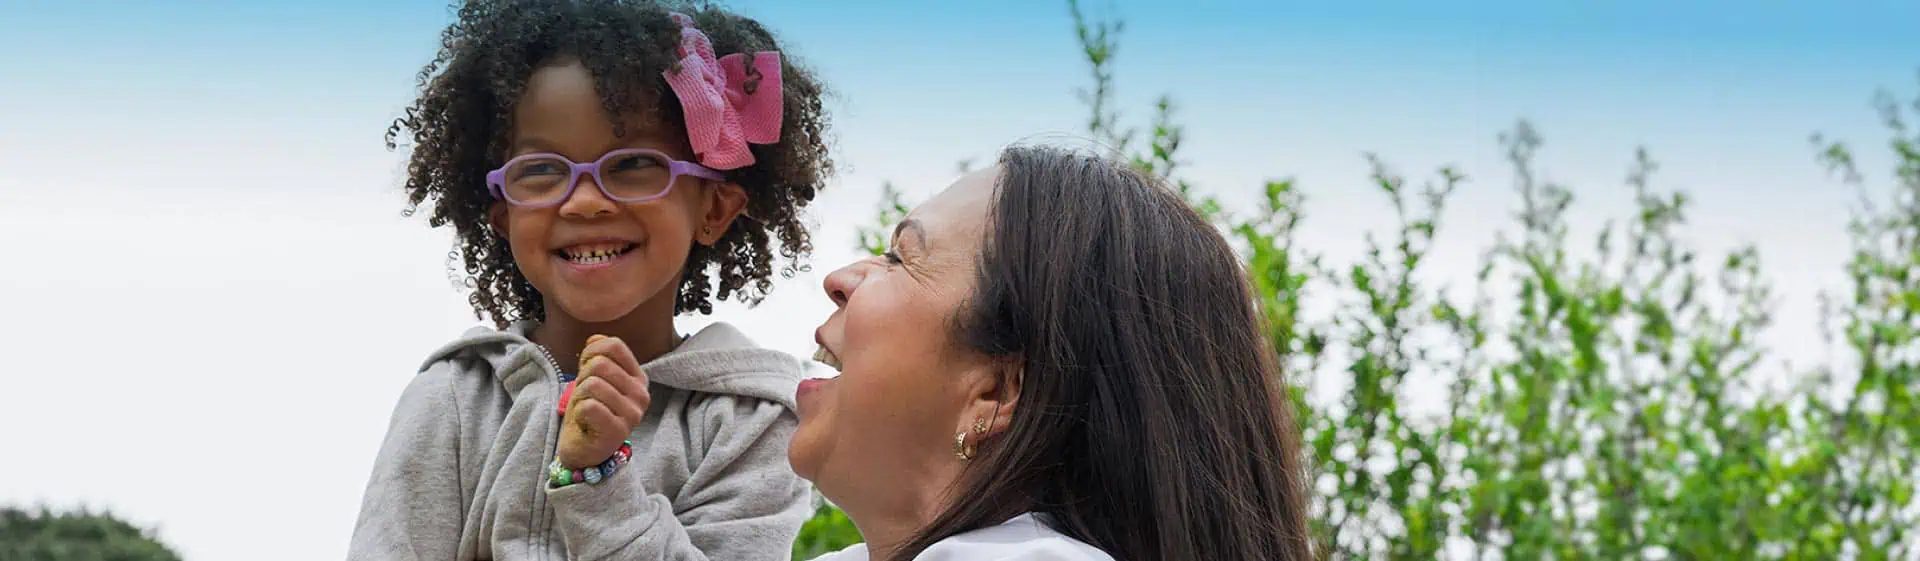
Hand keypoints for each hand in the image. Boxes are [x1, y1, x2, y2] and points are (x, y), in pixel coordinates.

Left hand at [557, 334, 651, 468]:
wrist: (583, 451)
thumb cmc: (588, 413)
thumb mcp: (591, 379)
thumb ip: (596, 356)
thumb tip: (595, 339)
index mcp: (638, 378)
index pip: (614, 345)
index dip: (590, 353)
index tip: (586, 372)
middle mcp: (641, 394)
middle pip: (600, 364)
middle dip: (582, 379)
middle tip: (585, 397)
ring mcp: (633, 414)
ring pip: (592, 385)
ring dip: (579, 397)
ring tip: (586, 410)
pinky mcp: (618, 431)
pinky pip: (589, 406)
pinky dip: (579, 413)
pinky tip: (586, 423)